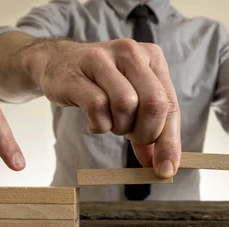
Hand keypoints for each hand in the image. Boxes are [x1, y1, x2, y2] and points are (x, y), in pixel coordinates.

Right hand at [22, 38, 180, 177]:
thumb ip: (150, 130)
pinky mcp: (77, 74)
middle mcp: (131, 52)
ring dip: (120, 127)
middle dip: (146, 133)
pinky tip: (95, 121)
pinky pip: (97, 107)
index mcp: (152, 57)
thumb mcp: (133, 102)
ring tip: (111, 123)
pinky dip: (99, 124)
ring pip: (126, 104)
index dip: (170, 142)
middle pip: (154, 103)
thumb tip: (162, 167)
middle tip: (132, 138)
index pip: (170, 104)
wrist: (58, 63)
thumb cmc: (101, 85)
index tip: (166, 170)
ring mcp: (102, 60)